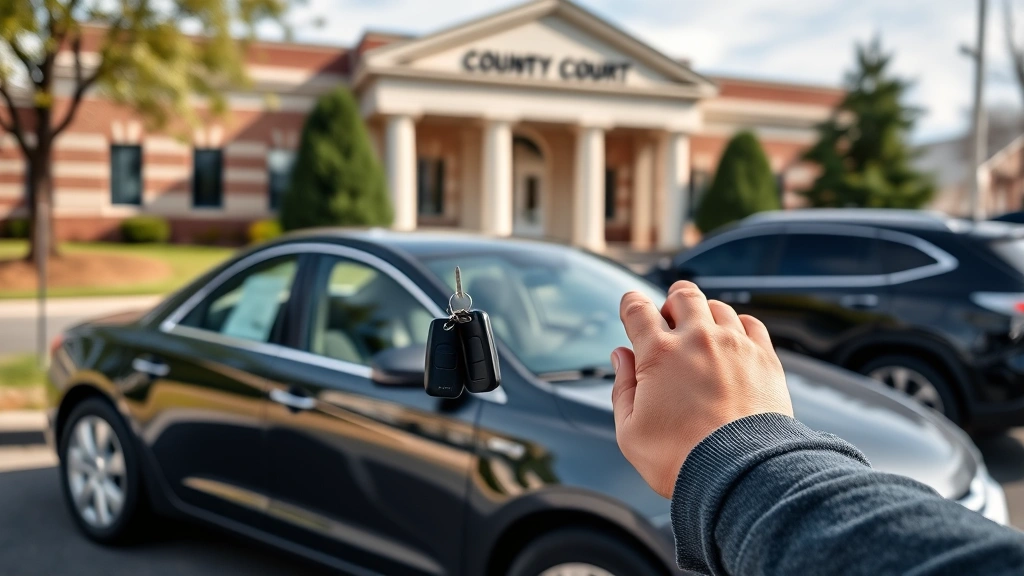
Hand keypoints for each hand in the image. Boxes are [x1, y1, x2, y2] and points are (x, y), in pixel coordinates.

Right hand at [611, 281, 792, 498]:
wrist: (739, 473)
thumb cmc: (679, 458)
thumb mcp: (630, 431)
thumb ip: (622, 387)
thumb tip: (621, 356)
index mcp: (658, 354)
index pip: (637, 309)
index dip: (630, 304)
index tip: (631, 308)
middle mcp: (697, 339)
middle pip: (683, 295)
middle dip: (672, 301)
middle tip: (669, 317)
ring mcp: (734, 345)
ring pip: (717, 307)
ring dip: (704, 314)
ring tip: (701, 333)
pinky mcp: (764, 358)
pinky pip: (751, 324)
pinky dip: (738, 326)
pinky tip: (733, 340)